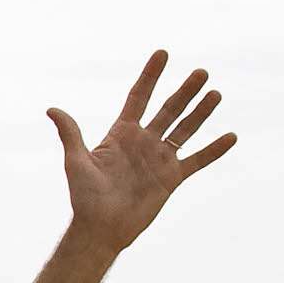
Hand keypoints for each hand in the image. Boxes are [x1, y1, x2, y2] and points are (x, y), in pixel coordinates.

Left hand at [55, 52, 234, 252]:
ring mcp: (159, 159)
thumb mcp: (76, 162)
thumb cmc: (84, 197)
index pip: (138, 97)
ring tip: (216, 93)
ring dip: (201, 112)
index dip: (150, 76)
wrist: (100, 229)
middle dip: (185, 91)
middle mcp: (143, 142)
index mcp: (121, 134)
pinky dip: (214, 150)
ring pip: (185, 129)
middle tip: (202, 72)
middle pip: (168, 110)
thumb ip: (71, 134)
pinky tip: (231, 136)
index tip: (163, 53)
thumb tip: (52, 109)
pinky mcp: (172, 178)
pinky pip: (197, 160)